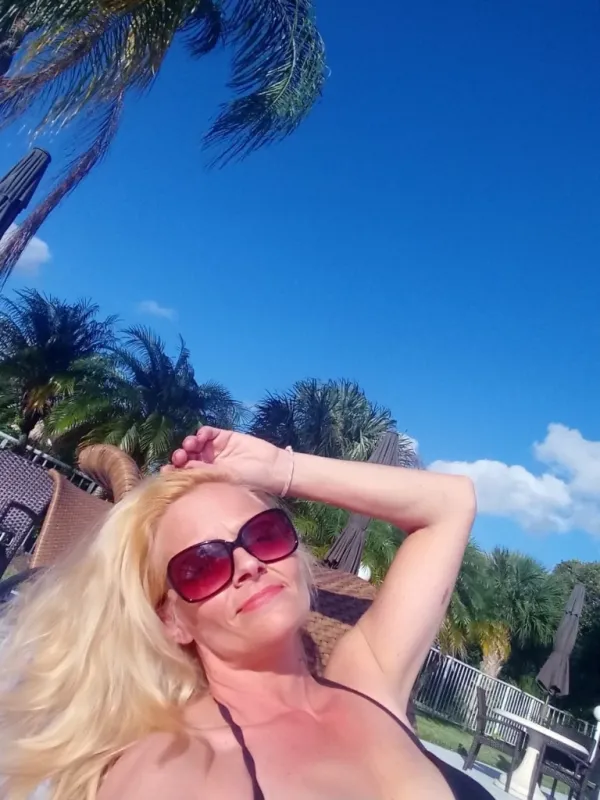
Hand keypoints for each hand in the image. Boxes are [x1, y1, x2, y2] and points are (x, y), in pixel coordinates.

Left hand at [166, 427, 291, 495]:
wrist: (271, 470)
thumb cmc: (249, 483)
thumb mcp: (222, 480)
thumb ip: (202, 472)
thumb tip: (180, 467)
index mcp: (205, 478)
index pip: (183, 474)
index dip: (173, 472)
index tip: (166, 472)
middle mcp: (207, 464)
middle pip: (186, 457)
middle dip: (179, 457)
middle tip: (179, 458)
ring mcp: (215, 449)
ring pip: (194, 443)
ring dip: (189, 443)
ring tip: (190, 446)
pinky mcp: (224, 437)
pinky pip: (208, 432)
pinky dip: (202, 433)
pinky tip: (201, 437)